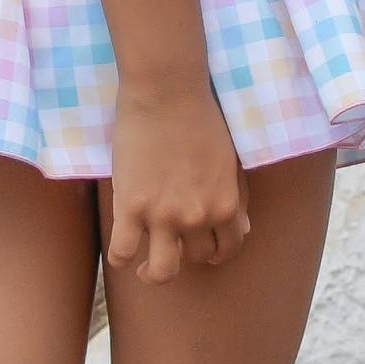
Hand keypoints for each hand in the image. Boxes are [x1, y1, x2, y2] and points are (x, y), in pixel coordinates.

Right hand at [106, 79, 251, 284]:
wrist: (166, 89)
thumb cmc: (201, 114)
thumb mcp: (229, 157)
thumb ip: (236, 196)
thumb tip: (243, 227)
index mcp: (225, 204)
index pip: (228, 248)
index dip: (217, 251)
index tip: (203, 246)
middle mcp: (197, 217)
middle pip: (196, 258)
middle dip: (187, 253)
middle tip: (172, 243)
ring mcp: (163, 214)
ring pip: (162, 272)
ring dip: (155, 274)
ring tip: (145, 269)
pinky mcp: (131, 206)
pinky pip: (122, 252)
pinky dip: (121, 258)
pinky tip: (122, 249)